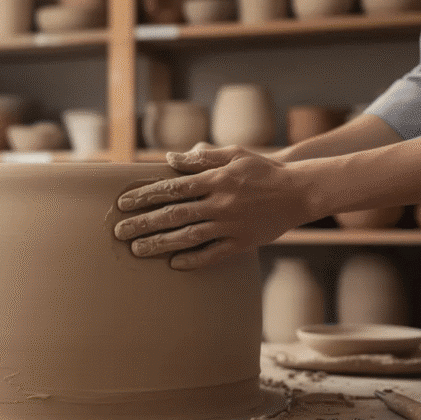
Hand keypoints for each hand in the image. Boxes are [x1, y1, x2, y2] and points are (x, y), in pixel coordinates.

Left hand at [114, 146, 315, 269]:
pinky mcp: (242, 242)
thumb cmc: (264, 170)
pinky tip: (173, 264)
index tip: (123, 203)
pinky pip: (213, 254)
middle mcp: (220, 203)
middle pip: (174, 214)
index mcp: (216, 179)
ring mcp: (230, 224)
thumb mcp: (235, 155)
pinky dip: (193, 260)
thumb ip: (201, 158)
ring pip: (188, 237)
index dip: (145, 195)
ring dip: (160, 244)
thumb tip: (170, 158)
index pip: (172, 187)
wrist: (301, 192)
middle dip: (143, 223)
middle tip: (119, 232)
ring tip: (137, 250)